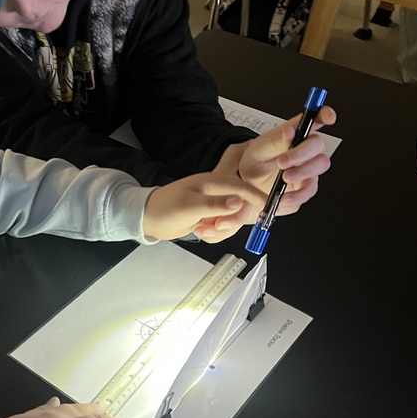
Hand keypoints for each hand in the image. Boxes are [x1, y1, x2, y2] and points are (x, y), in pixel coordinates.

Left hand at [142, 172, 264, 243]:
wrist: (148, 218)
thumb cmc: (164, 207)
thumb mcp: (190, 206)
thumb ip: (216, 205)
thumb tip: (240, 202)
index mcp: (214, 183)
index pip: (243, 188)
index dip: (257, 198)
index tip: (268, 209)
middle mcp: (217, 193)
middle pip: (241, 208)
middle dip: (231, 222)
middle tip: (214, 227)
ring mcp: (214, 206)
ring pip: (233, 221)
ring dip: (221, 231)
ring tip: (202, 230)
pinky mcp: (211, 217)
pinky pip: (223, 229)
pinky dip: (215, 235)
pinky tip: (200, 232)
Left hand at [216, 105, 335, 216]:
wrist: (248, 187)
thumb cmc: (255, 162)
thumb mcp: (259, 149)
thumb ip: (275, 141)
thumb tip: (289, 132)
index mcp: (295, 134)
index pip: (315, 119)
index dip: (325, 115)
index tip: (328, 117)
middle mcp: (305, 149)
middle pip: (319, 144)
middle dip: (302, 153)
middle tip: (283, 161)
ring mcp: (308, 168)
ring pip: (321, 165)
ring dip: (303, 171)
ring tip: (284, 177)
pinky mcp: (305, 186)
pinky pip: (310, 190)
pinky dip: (298, 194)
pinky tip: (284, 196)